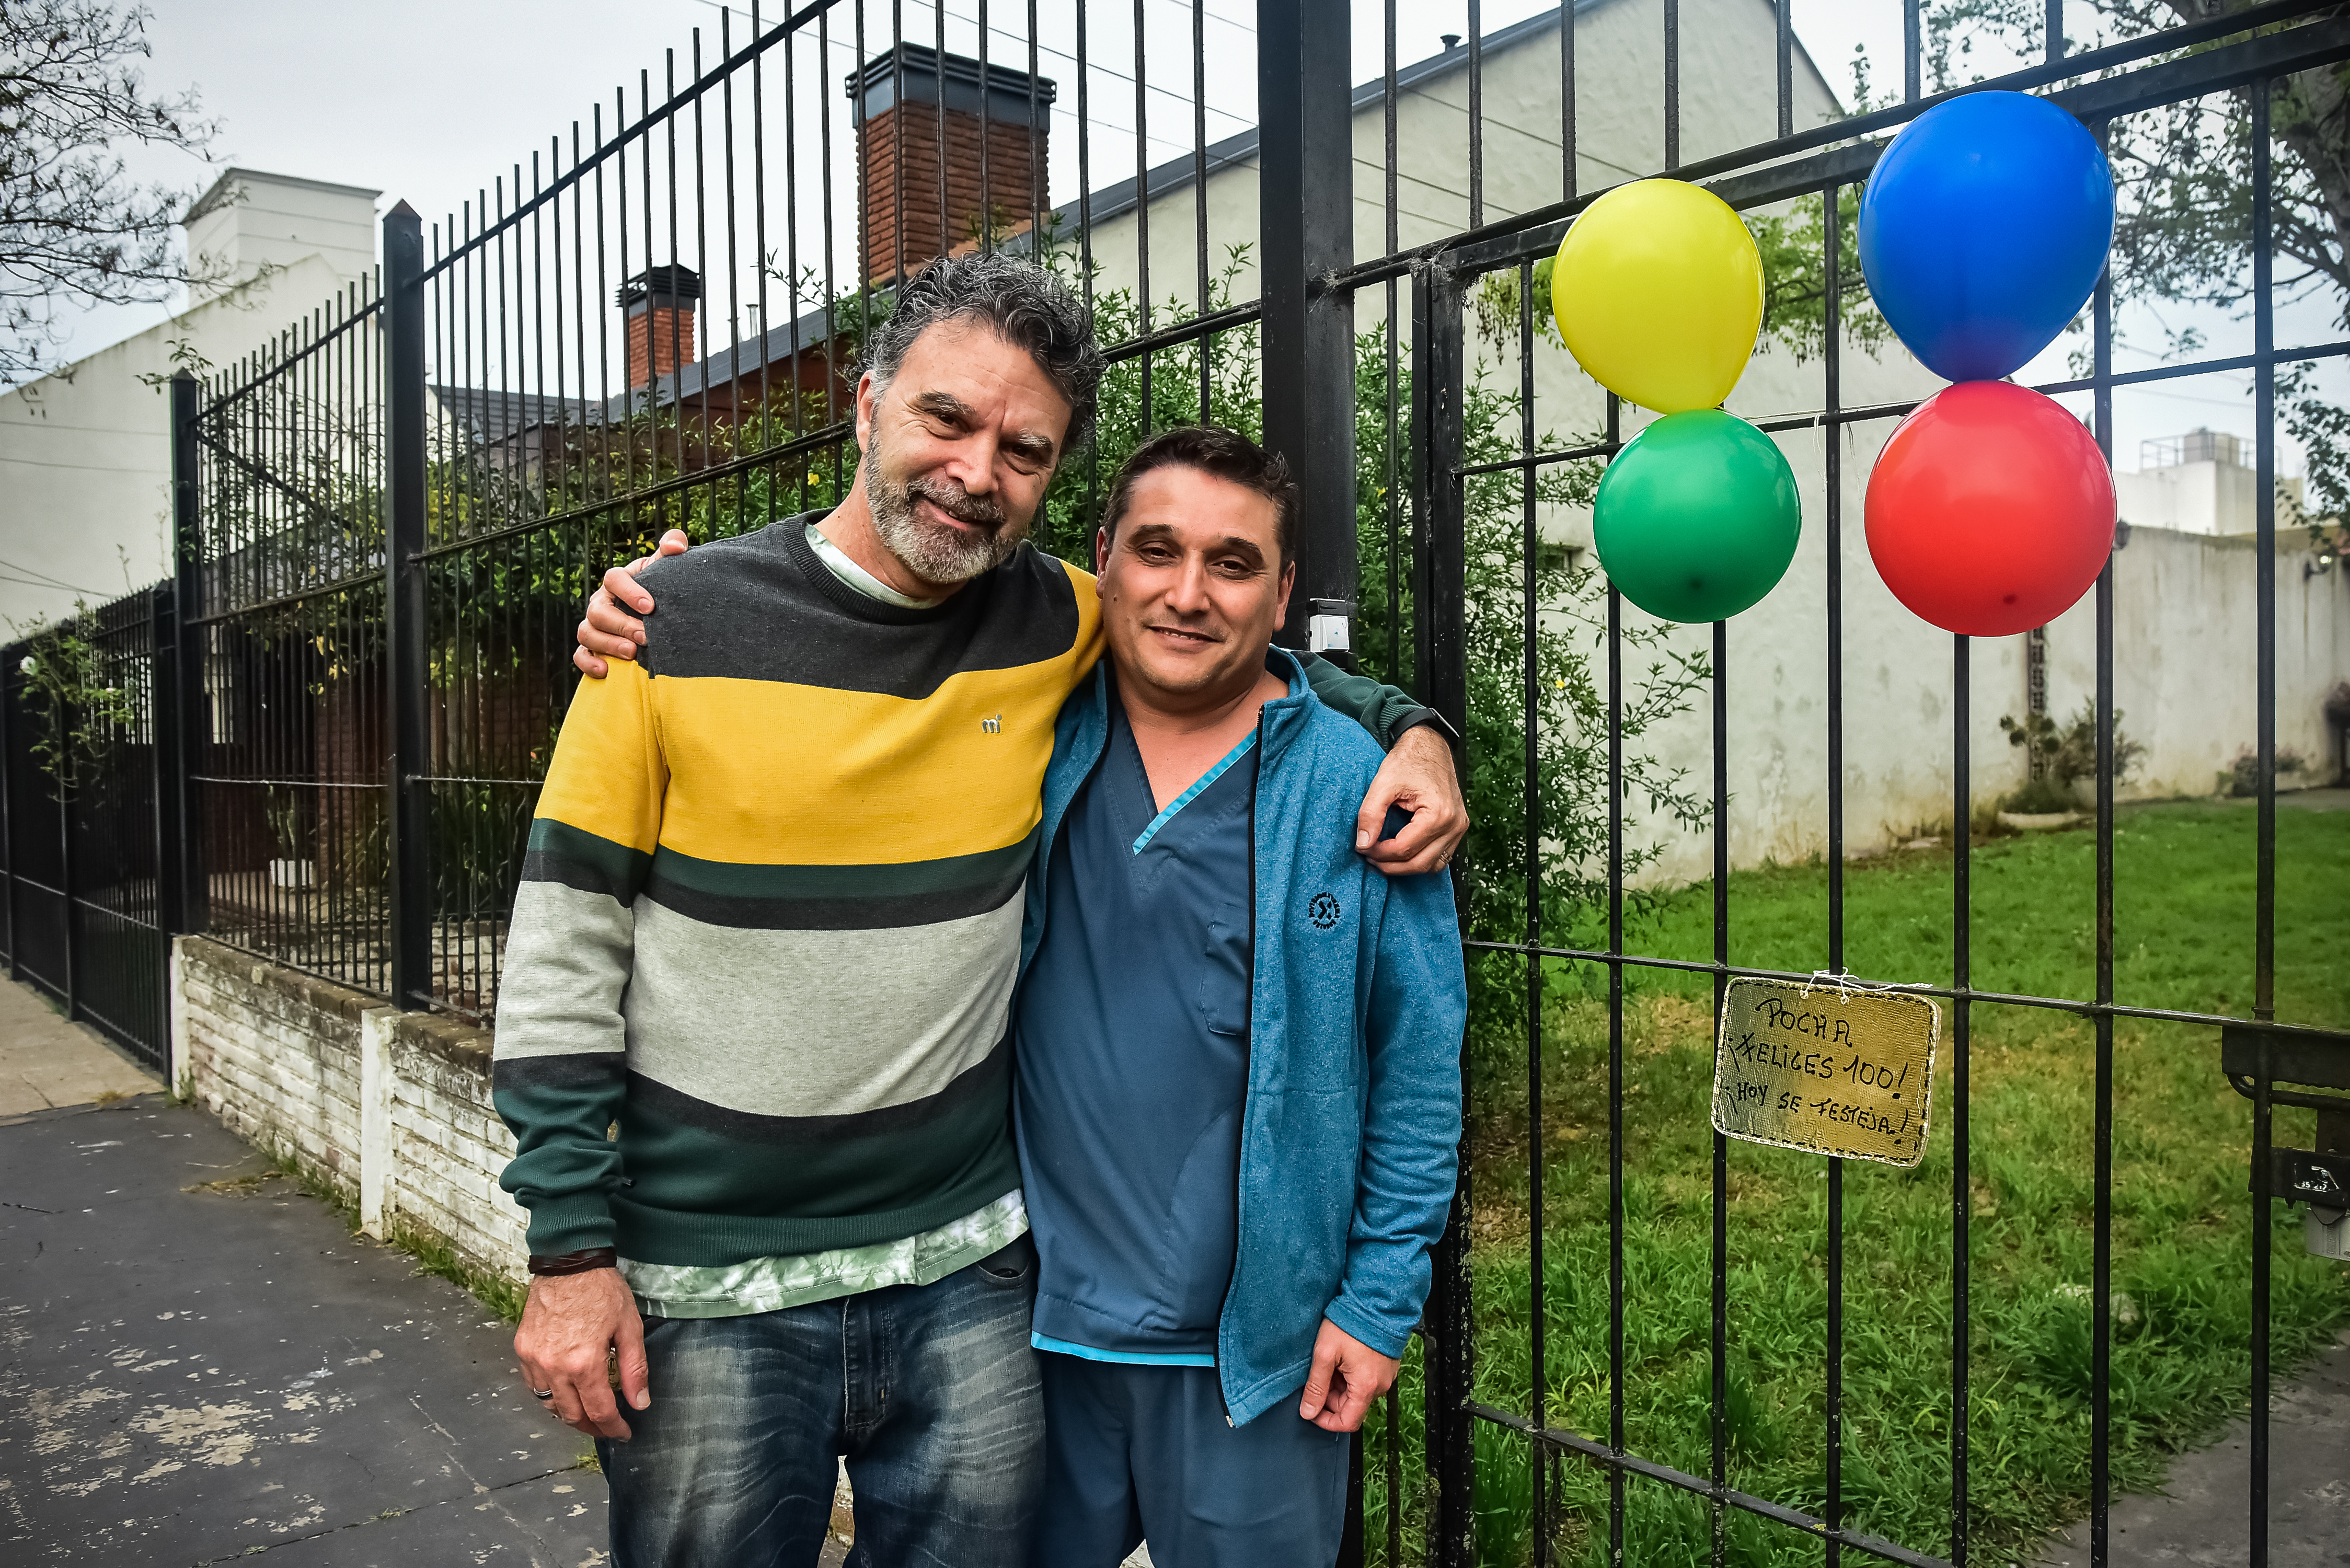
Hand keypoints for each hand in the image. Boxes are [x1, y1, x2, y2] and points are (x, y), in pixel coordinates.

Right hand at [514, 1268, 650, 1439]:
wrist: (569, 1262)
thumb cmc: (602, 1291)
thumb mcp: (630, 1328)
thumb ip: (634, 1369)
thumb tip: (640, 1403)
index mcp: (583, 1364)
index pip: (599, 1411)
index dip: (613, 1428)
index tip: (624, 1433)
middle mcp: (554, 1367)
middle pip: (571, 1415)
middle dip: (592, 1427)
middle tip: (607, 1428)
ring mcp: (534, 1360)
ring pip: (549, 1404)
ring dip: (569, 1414)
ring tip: (588, 1414)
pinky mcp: (522, 1349)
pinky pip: (533, 1386)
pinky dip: (549, 1395)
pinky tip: (564, 1392)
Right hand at [573, 528, 689, 677]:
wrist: (658, 615)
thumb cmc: (661, 588)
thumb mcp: (666, 568)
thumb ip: (672, 547)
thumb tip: (676, 545)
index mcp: (618, 581)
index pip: (614, 579)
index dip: (629, 592)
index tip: (651, 607)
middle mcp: (601, 602)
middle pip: (598, 611)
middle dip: (621, 625)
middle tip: (646, 637)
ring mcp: (593, 625)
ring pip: (587, 633)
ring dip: (607, 644)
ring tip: (632, 654)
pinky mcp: (591, 647)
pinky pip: (581, 655)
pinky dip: (589, 663)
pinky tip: (606, 671)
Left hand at [1297, 1318, 1399, 1432]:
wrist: (1375, 1301)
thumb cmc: (1351, 1324)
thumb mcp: (1324, 1354)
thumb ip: (1316, 1386)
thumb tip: (1307, 1413)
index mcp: (1366, 1387)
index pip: (1347, 1423)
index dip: (1326, 1421)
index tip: (1311, 1409)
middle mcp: (1380, 1387)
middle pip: (1351, 1408)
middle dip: (1330, 1398)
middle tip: (1318, 1375)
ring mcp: (1385, 1377)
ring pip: (1357, 1394)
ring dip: (1340, 1386)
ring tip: (1331, 1362)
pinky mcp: (1386, 1367)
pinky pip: (1365, 1381)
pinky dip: (1350, 1377)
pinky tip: (1343, 1358)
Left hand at [1357, 723, 1466, 875]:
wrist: (1430, 746)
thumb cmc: (1408, 761)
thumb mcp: (1383, 783)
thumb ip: (1370, 813)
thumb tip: (1362, 843)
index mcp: (1438, 814)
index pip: (1404, 849)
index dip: (1379, 853)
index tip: (1363, 847)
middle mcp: (1454, 825)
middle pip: (1419, 863)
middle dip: (1391, 865)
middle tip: (1369, 857)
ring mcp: (1459, 828)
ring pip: (1432, 866)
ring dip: (1406, 867)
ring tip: (1383, 857)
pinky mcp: (1458, 828)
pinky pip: (1441, 856)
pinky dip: (1421, 860)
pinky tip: (1402, 853)